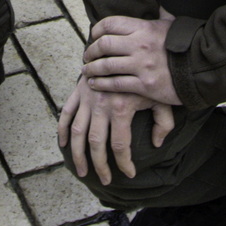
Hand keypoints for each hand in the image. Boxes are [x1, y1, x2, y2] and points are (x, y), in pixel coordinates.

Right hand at [56, 77, 174, 185]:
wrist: (125, 45)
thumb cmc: (146, 72)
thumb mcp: (160, 96)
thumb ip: (163, 121)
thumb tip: (156, 143)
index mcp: (121, 107)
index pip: (121, 145)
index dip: (124, 163)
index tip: (130, 174)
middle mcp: (101, 104)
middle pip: (96, 143)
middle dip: (100, 165)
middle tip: (106, 180)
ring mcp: (87, 98)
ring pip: (77, 132)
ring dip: (78, 154)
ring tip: (82, 172)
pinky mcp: (79, 91)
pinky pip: (66, 113)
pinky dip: (62, 129)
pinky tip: (64, 145)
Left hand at [81, 13, 182, 105]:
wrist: (203, 69)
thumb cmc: (187, 46)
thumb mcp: (173, 24)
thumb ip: (161, 15)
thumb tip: (156, 5)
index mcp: (144, 28)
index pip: (110, 23)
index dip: (96, 30)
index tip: (93, 36)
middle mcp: (140, 45)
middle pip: (104, 44)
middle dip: (90, 51)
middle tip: (87, 56)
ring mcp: (142, 65)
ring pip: (106, 66)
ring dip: (92, 69)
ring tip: (87, 71)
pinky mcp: (144, 85)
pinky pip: (115, 84)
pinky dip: (101, 84)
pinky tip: (94, 84)